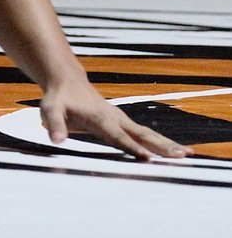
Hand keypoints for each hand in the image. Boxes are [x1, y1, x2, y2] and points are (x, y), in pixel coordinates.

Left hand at [39, 75, 192, 159]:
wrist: (67, 80)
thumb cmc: (58, 97)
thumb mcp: (49, 109)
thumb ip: (54, 124)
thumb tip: (56, 139)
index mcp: (99, 118)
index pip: (118, 136)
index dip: (131, 146)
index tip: (148, 158)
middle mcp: (114, 118)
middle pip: (141, 134)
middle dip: (161, 145)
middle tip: (182, 156)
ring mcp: (120, 119)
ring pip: (147, 133)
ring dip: (166, 144)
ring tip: (187, 155)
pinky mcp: (122, 121)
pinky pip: (143, 133)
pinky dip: (159, 142)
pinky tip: (172, 152)